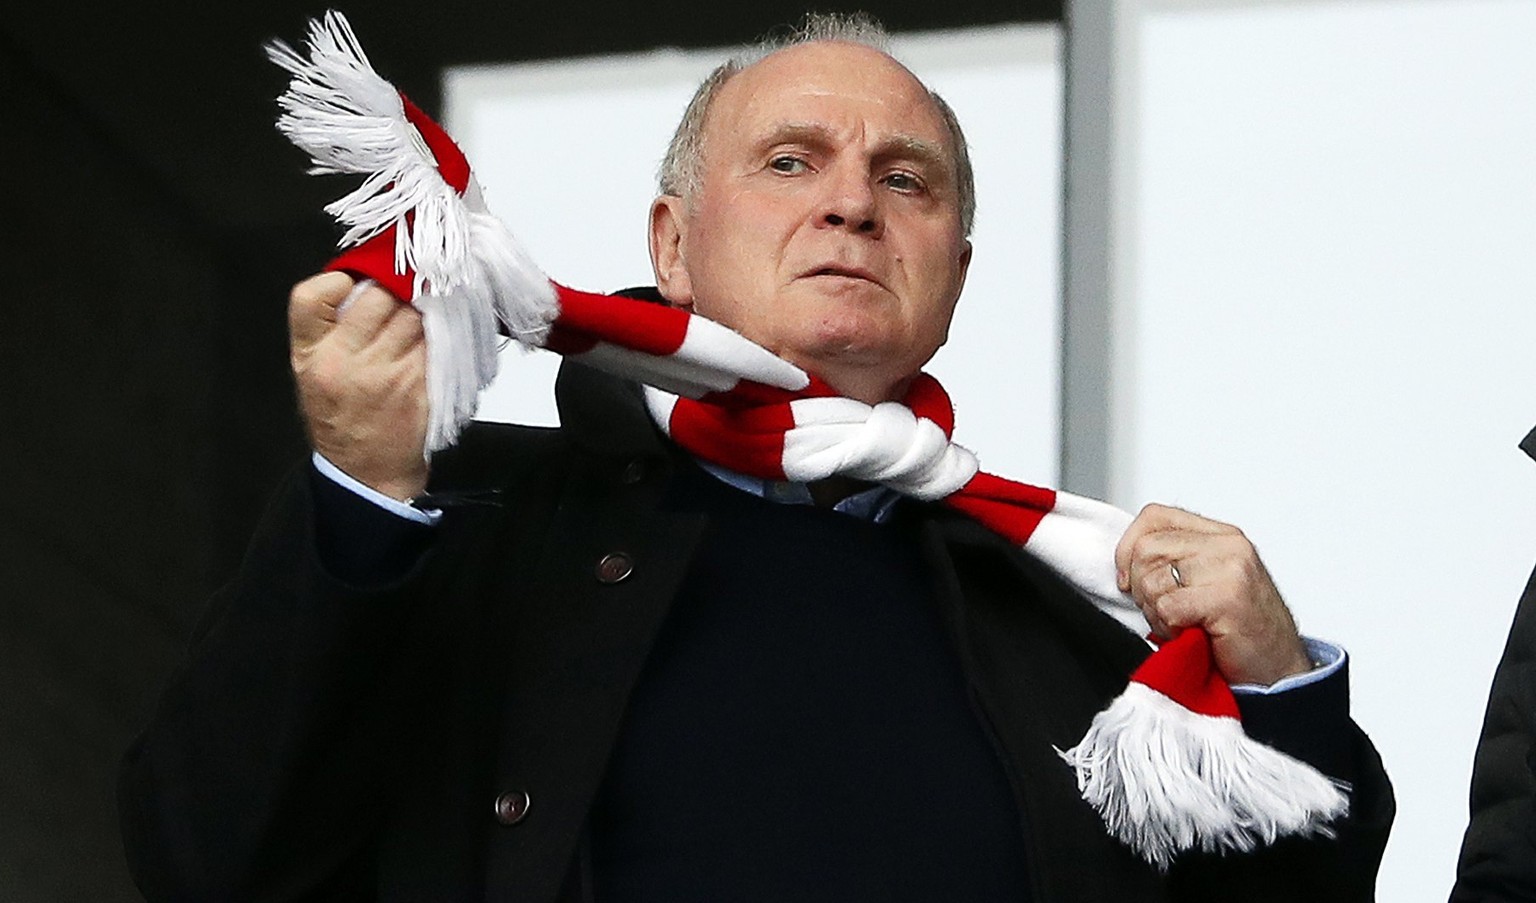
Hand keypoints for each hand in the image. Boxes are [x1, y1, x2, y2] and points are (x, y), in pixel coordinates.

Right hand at [289, 271, 428, 500]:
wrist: (367, 473)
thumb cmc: (341, 418)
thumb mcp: (313, 373)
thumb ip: (330, 329)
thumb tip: (367, 279)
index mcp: (311, 355)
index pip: (311, 297)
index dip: (338, 281)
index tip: (354, 284)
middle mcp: (345, 362)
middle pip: (378, 297)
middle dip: (393, 290)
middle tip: (400, 295)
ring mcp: (386, 373)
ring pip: (414, 316)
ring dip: (421, 311)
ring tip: (419, 319)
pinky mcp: (420, 385)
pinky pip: (436, 341)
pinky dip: (440, 334)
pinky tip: (435, 339)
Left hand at [1114, 503, 1310, 685]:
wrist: (1280, 671)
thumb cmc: (1242, 632)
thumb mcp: (1207, 582)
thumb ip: (1175, 560)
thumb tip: (1125, 559)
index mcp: (1221, 536)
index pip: (1155, 517)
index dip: (1129, 547)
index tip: (1128, 578)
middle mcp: (1228, 545)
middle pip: (1146, 549)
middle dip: (1140, 588)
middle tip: (1164, 612)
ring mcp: (1230, 570)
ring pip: (1152, 580)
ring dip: (1156, 613)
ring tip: (1183, 625)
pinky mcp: (1227, 599)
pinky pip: (1167, 607)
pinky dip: (1169, 628)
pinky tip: (1190, 635)